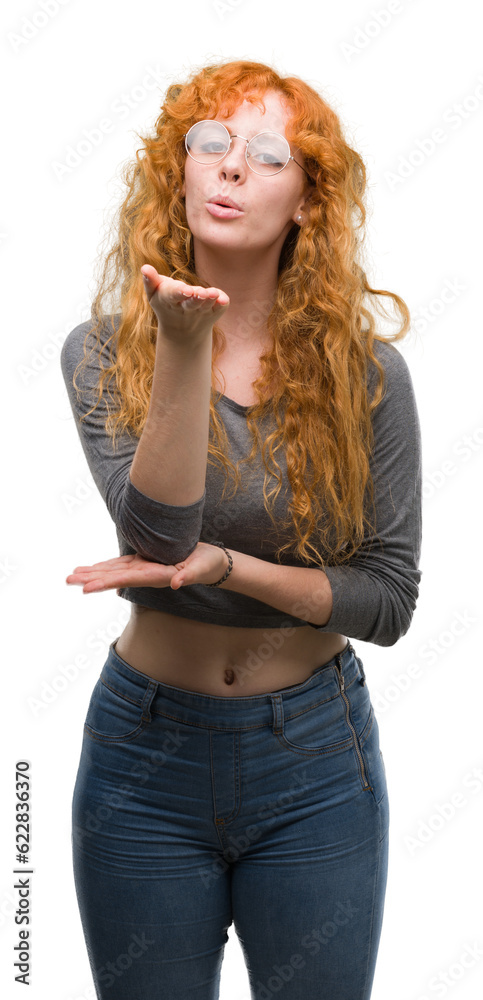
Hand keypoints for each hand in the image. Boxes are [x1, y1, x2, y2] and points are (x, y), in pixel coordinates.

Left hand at [65, 542, 229, 594]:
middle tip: (68, 580)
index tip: (86, 587)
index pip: (125, 579)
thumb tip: (175, 584)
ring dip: (94, 573)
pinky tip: (94, 568)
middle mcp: (146, 574)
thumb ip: (188, 576)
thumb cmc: (208, 564)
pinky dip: (107, 566)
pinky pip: (122, 565)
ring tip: (73, 575)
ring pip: (114, 571)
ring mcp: (144, 568)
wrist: (213, 564)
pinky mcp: (146, 561)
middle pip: (114, 577)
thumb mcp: (200, 567)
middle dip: (91, 578)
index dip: (105, 582)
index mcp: (155, 575)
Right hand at [141, 265, 229, 340]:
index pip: (173, 295)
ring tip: (213, 293)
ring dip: (210, 299)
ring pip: (206, 305)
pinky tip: (224, 299)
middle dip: (196, 298)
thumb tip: (144, 268)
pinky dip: (222, 304)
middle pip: (191, 303)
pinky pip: (219, 309)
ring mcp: (201, 311)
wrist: (182, 333)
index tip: (186, 289)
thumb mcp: (154, 294)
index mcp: (169, 301)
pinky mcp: (214, 312)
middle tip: (201, 292)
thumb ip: (150, 280)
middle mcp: (186, 308)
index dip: (179, 292)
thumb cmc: (166, 304)